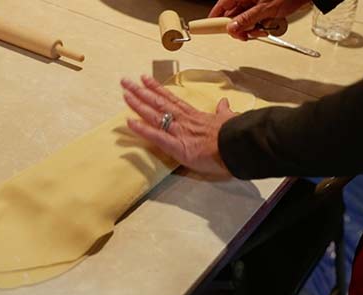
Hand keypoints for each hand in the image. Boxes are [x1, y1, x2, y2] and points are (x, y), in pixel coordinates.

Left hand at [120, 75, 236, 176]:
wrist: (238, 147)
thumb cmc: (234, 136)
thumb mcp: (229, 119)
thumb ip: (223, 111)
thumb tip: (224, 102)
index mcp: (194, 115)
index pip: (171, 98)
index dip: (157, 88)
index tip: (145, 79)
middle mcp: (183, 120)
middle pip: (158, 102)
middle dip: (140, 91)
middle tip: (125, 81)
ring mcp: (179, 132)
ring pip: (154, 114)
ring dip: (137, 104)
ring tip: (124, 93)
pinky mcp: (177, 146)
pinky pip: (156, 136)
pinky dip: (142, 129)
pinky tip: (129, 122)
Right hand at [209, 0, 309, 40]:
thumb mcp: (265, 9)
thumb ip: (246, 20)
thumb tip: (231, 29)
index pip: (220, 7)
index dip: (214, 19)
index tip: (208, 29)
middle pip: (231, 16)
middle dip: (238, 28)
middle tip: (245, 35)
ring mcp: (253, 3)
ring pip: (242, 20)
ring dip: (250, 29)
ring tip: (260, 29)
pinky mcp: (260, 7)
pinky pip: (253, 20)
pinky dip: (257, 26)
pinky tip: (265, 27)